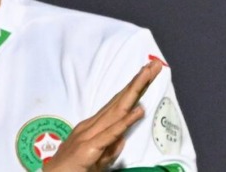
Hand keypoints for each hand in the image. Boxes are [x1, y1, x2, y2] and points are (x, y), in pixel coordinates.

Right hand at [43, 60, 162, 171]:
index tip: (148, 74)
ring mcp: (89, 135)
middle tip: (154, 65)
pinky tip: (137, 111)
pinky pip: (110, 134)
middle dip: (138, 82)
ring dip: (134, 93)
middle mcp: (92, 126)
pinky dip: (124, 122)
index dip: (134, 88)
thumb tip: (123, 137)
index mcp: (94, 127)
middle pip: (120, 101)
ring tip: (147, 76)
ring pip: (117, 111)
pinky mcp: (89, 149)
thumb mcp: (96, 159)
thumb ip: (110, 148)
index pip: (118, 104)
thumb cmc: (71, 170)